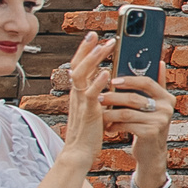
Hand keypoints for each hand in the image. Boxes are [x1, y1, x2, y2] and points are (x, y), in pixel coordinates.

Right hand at [55, 33, 115, 167]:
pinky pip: (90, 95)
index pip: (79, 66)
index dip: (85, 50)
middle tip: (98, 34)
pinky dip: (97, 82)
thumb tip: (110, 79)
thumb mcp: (96, 107)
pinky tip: (105, 73)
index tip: (93, 36)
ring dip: (93, 59)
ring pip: (81, 75)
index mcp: (79, 92)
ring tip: (105, 46)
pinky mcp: (88, 113)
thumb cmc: (90, 131)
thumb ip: (100, 93)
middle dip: (88, 48)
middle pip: (78, 65)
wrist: (80, 153)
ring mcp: (81, 102)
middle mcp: (77, 94)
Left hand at [101, 70, 176, 162]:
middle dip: (113, 97)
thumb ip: (158, 85)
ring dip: (110, 112)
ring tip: (99, 112)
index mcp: (167, 97)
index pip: (147, 82)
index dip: (129, 80)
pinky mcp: (151, 134)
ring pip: (127, 113)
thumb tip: (159, 62)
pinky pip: (127, 125)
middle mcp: (166, 108)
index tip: (112, 80)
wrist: (152, 152)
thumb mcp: (156, 105)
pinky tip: (108, 127)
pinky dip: (114, 125)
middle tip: (98, 97)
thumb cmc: (149, 125)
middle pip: (134, 98)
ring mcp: (160, 122)